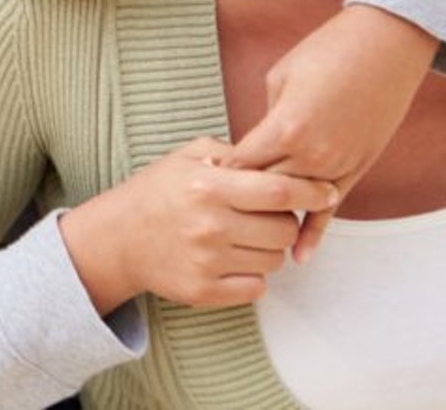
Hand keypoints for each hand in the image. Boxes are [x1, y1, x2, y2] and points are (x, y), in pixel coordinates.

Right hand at [59, 136, 338, 313]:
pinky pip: (256, 288)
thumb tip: (279, 158)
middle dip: (286, 221)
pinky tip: (234, 259)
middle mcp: (209, 225)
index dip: (311, 191)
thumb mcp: (187, 156)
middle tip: (268, 215)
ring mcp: (206, 262)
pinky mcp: (203, 291)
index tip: (327, 192)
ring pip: (273, 261)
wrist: (118, 238)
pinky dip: (253, 275)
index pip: (278, 191)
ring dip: (269, 248)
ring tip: (246, 236)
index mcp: (208, 186)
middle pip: (284, 230)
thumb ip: (233, 154)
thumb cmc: (157, 192)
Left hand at [228, 3, 438, 259]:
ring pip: (296, 202)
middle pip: (265, 190)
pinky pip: (331, 208)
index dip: (221, 173)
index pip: (242, 164)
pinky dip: (314, 232)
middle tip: (217, 212)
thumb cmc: (328, 51)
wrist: (386, 45)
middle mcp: (312, 153)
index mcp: (285, 128)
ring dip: (272, 214)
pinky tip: (300, 255)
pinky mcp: (358, 167)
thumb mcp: (280, 78)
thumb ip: (266, 119)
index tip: (202, 183)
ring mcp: (338, 164)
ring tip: (245, 233)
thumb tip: (255, 144)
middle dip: (241, 199)